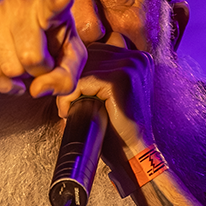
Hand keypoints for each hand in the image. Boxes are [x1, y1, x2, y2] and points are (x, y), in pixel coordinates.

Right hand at [0, 0, 87, 98]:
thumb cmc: (44, 41)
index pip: (53, 1)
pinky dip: (5, 83)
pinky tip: (11, 73)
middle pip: (32, 57)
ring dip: (20, 75)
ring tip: (23, 58)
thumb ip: (65, 79)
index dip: (58, 1)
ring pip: (11, 68)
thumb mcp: (66, 58)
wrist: (0, 27)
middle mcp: (23, 2)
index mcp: (50, 4)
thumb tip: (38, 89)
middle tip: (40, 59)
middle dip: (39, 70)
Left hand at [56, 37, 156, 155]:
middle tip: (69, 106)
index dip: (81, 74)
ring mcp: (130, 66)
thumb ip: (98, 73)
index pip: (96, 50)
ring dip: (69, 91)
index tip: (76, 97)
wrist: (134, 154)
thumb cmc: (118, 129)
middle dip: (74, 81)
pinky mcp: (119, 79)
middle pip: (88, 56)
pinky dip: (69, 98)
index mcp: (137, 58)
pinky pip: (81, 82)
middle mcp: (136, 57)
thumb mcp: (109, 95)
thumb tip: (68, 60)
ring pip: (82, 68)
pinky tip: (69, 114)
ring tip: (69, 111)